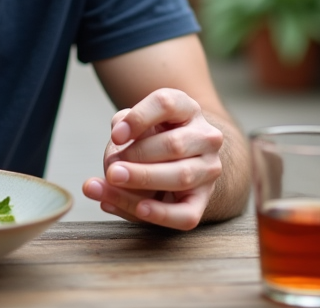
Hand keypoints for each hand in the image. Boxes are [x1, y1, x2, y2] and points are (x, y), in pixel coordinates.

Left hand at [81, 88, 223, 230]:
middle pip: (174, 144)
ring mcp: (209, 170)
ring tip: (112, 181)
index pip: (166, 104)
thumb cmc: (149, 140)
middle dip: (137, 156)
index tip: (115, 135)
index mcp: (186, 109)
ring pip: (181, 176)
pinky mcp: (202, 201)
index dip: (138, 119)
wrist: (177, 164)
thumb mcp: (137, 123)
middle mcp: (205, 137)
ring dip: (142, 181)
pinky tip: (140, 209)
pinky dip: (162, 213)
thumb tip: (119, 135)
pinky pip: (187, 214)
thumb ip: (125, 124)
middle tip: (111, 167)